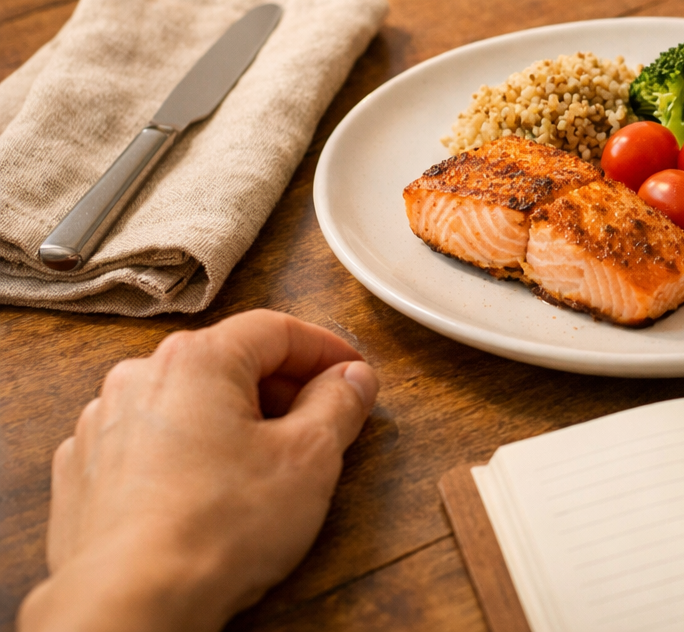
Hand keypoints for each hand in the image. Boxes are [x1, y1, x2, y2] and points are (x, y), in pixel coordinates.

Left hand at [19, 310, 378, 631]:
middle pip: (229, 363)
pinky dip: (185, 455)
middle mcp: (139, 378)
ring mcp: (102, 426)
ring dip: (231, 422)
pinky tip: (208, 493)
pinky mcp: (82, 474)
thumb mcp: (312, 457)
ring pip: (186, 404)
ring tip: (263, 468)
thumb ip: (340, 403)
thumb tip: (352, 378)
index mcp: (197, 360)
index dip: (326, 350)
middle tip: (320, 424)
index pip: (277, 330)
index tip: (353, 373)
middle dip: (281, 389)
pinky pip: (148, 444)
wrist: (133, 602)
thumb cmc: (217, 529)